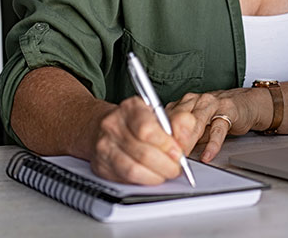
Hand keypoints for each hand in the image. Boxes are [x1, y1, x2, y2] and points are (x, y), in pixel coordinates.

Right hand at [86, 96, 200, 184]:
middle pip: (143, 153)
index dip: (166, 145)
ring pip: (133, 169)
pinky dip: (143, 181)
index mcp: (130, 108)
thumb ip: (178, 123)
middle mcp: (113, 125)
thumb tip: (186, 136)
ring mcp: (104, 146)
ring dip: (156, 176)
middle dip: (166, 165)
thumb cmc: (136, 121)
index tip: (178, 152)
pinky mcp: (101, 165)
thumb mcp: (159, 114)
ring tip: (165, 172)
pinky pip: (125, 179)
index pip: (147, 129)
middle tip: (176, 167)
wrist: (105, 126)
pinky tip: (151, 175)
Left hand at [167, 88, 269, 162]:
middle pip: (178, 118)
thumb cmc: (217, 115)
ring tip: (184, 156)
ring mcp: (211, 104)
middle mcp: (195, 100)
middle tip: (167, 156)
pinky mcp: (228, 111)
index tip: (156, 151)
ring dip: (188, 140)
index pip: (166, 118)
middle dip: (172, 138)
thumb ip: (182, 136)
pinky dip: (212, 144)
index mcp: (183, 103)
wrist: (244, 104)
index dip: (160, 135)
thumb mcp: (196, 125)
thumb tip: (167, 154)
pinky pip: (218, 129)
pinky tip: (207, 155)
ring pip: (196, 121)